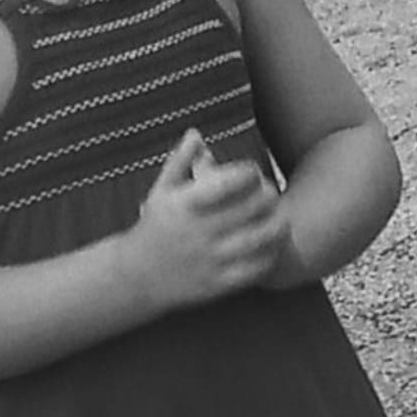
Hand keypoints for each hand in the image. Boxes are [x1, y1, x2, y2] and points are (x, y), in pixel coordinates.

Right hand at [126, 128, 293, 311]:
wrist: (136, 278)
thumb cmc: (153, 228)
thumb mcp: (160, 191)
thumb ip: (179, 161)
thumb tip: (196, 133)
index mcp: (186, 205)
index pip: (231, 181)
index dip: (249, 171)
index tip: (252, 171)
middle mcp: (199, 231)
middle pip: (252, 207)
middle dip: (268, 194)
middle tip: (272, 192)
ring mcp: (210, 259)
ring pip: (259, 238)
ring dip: (276, 224)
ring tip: (280, 217)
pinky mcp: (217, 283)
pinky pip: (255, 268)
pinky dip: (270, 255)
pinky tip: (272, 246)